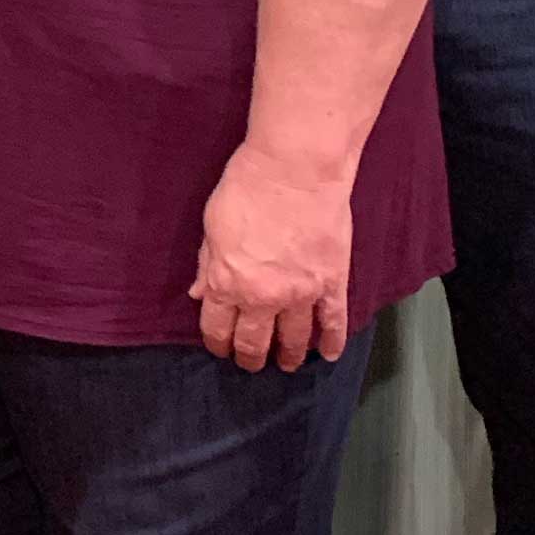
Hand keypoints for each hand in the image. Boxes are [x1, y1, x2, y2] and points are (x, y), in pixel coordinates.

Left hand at [190, 143, 352, 371]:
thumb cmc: (245, 188)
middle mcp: (263, 297)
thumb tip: (200, 294)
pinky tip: (330, 355)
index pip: (218, 327)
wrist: (295, 170)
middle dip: (251, 357)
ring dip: (290, 355)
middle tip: (252, 364)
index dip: (218, 343)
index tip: (221, 350)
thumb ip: (207, 264)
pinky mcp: (332, 282)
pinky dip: (333, 341)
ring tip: (288, 364)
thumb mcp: (212, 225)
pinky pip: (334, 321)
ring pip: (295, 338)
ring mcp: (301, 294)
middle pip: (255, 341)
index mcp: (227, 283)